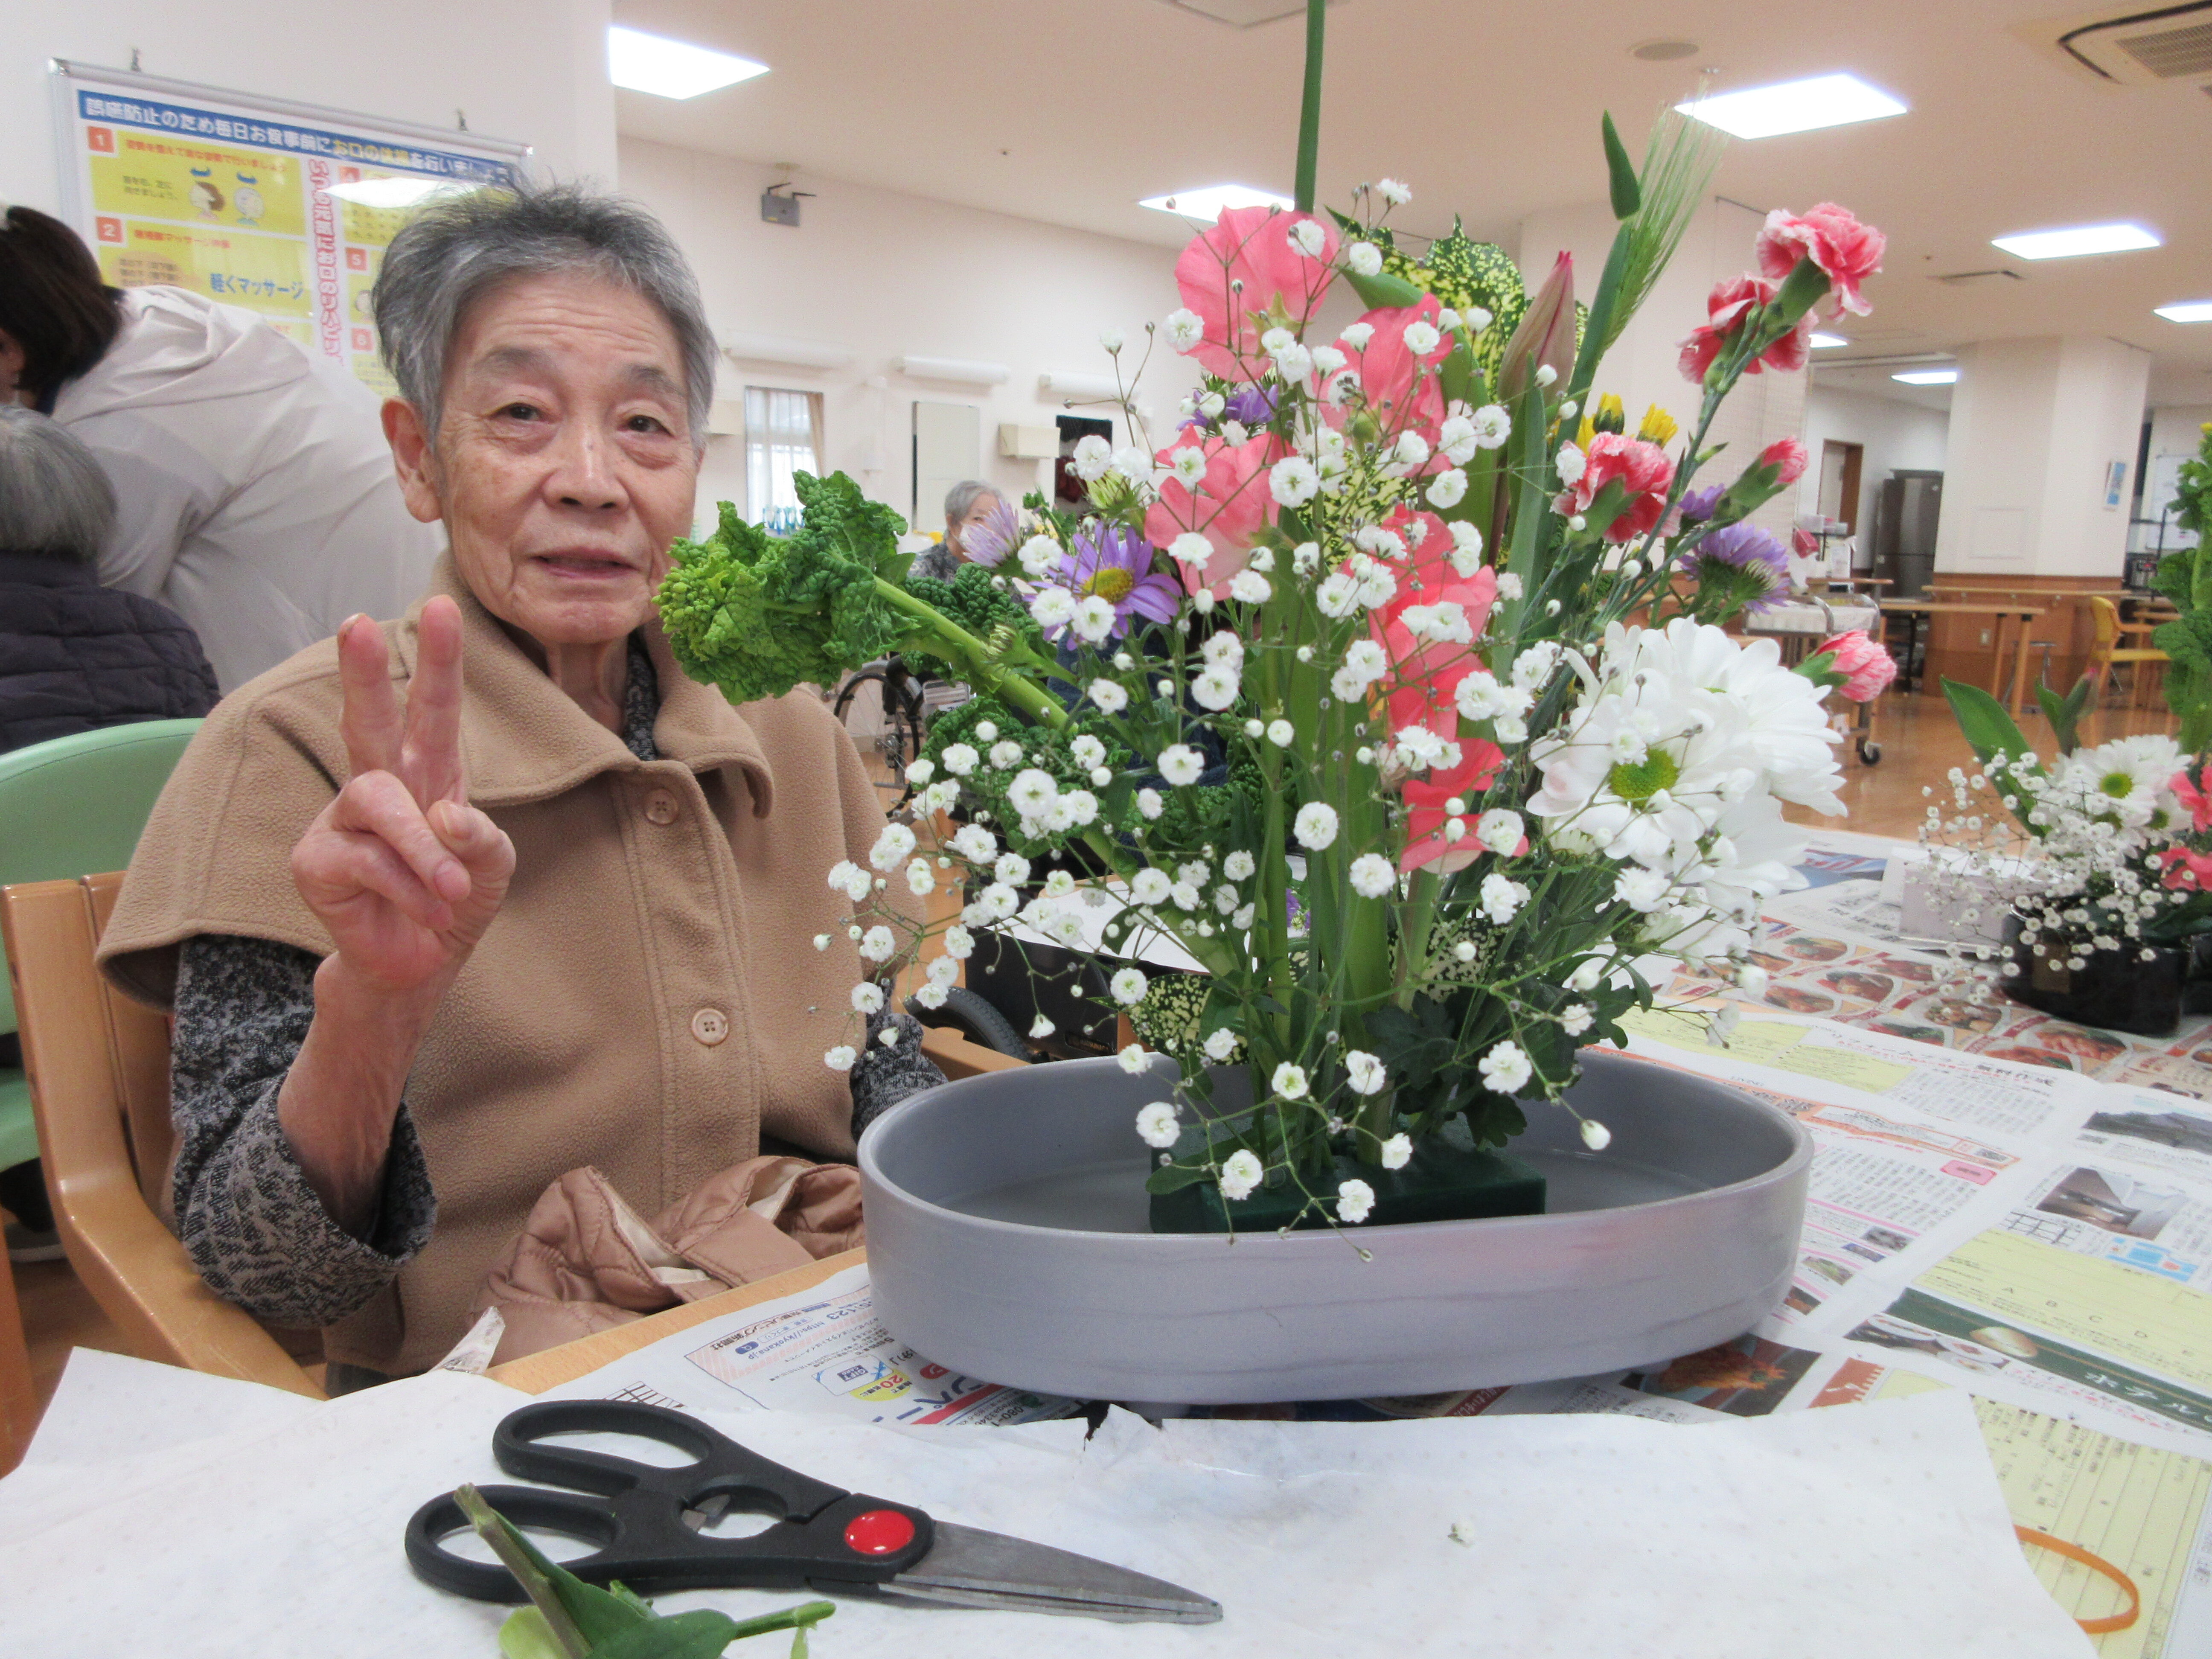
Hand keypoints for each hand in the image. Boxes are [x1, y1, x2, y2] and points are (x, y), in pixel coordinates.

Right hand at [289, 596, 514, 1002]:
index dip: (439, 662)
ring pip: (380, 803)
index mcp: (427, 775)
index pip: (433, 711)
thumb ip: (481, 837)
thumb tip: (445, 816)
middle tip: (357, 621)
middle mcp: (380, 787)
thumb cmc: (453, 904)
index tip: (443, 607)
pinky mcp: (316, 861)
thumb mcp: (491, 866)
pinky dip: (408, 889)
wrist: (417, 967)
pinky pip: (367, 861)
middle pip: (369, 721)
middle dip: (363, 672)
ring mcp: (341, 820)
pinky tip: (425, 912)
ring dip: (425, 854)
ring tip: (452, 894)